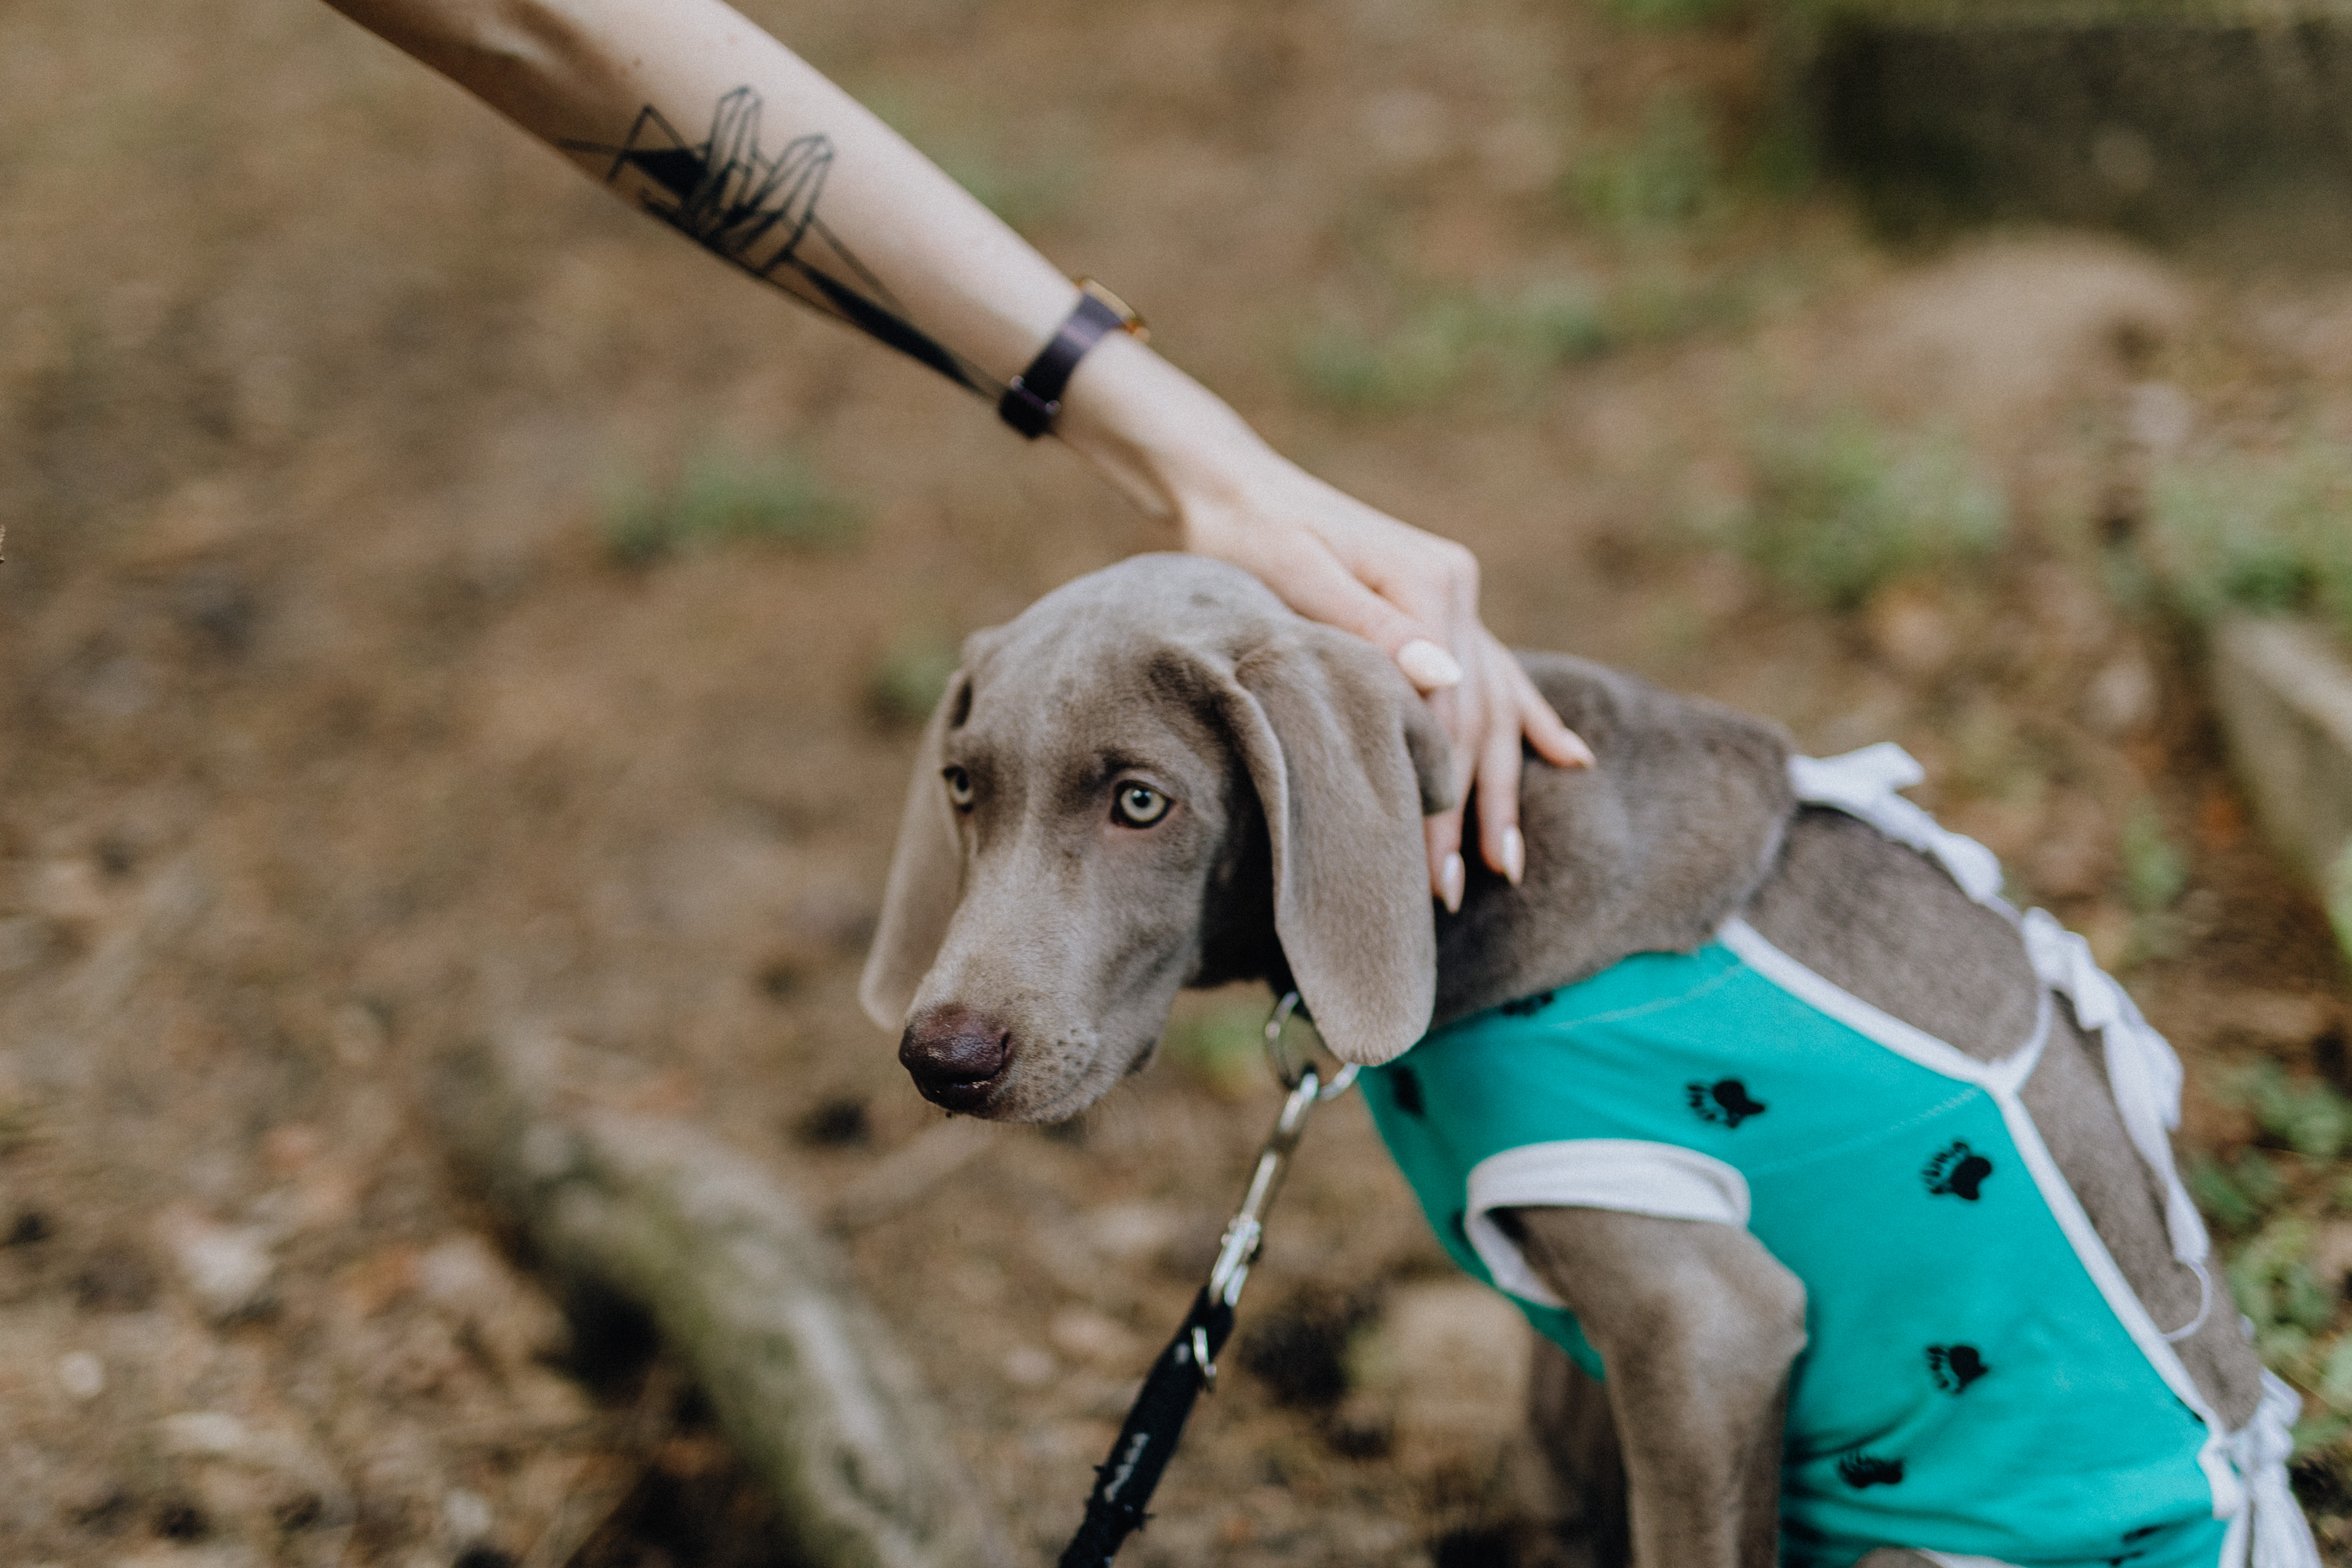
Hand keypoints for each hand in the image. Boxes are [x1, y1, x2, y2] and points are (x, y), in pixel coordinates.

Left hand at [1172, 448, 1592, 909]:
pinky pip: (1498, 674)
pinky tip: (1574, 759)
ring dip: (1498, 788)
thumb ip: (1370, 628)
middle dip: (1465, 809)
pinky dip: (1530, 720)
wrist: (1235, 489)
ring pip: (1491, 708)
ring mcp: (1456, 601)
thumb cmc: (1249, 535)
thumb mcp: (1296, 573)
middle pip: (1471, 718)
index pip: (1446, 708)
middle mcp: (1456, 590)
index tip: (1424, 864)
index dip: (1436, 789)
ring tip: (1504, 864)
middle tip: (1454, 891)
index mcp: (1430, 582)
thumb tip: (1441, 677)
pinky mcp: (1441, 611)